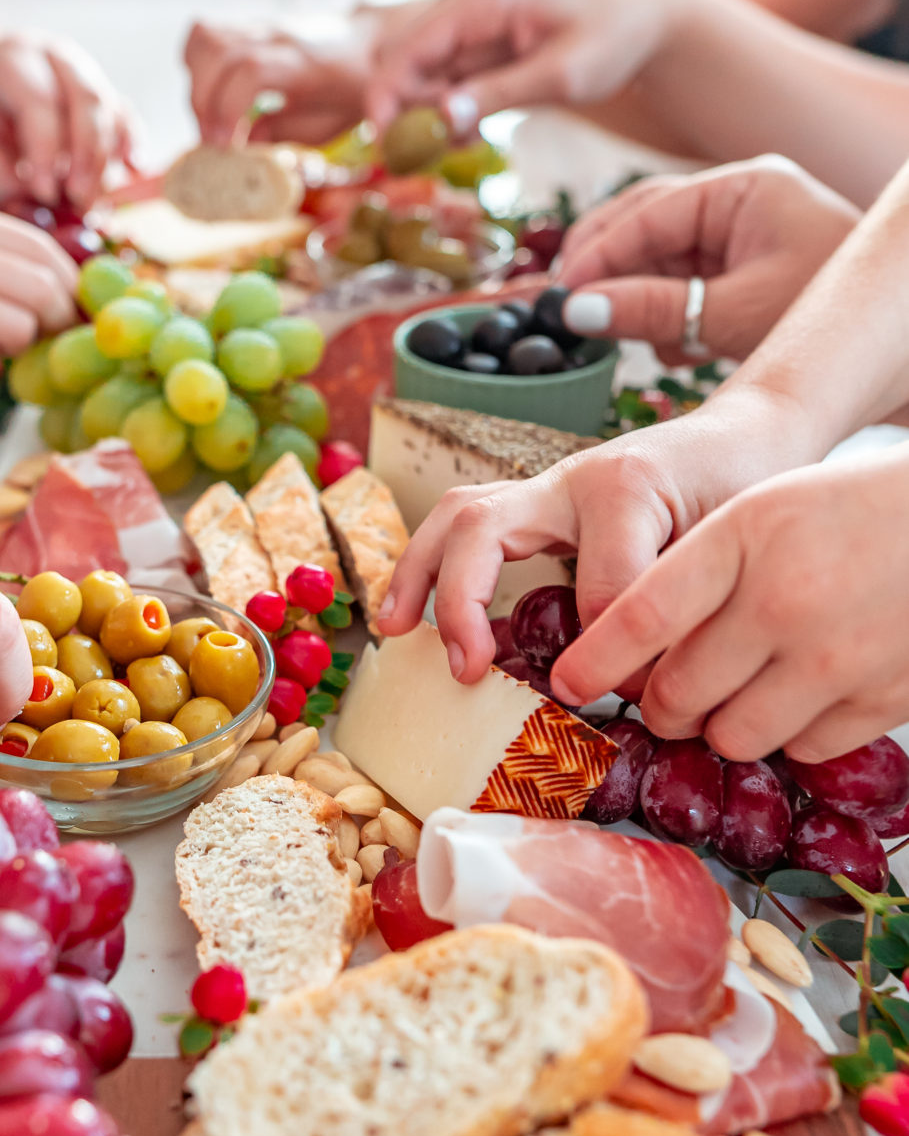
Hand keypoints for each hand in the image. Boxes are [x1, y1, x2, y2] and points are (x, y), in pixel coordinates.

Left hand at [0, 29, 139, 209]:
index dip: (46, 151)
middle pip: (85, 98)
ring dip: (105, 162)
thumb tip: (42, 202)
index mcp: (11, 58)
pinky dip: (131, 144)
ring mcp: (82, 72)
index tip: (44, 194)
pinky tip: (133, 171)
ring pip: (109, 110)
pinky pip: (123, 116)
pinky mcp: (99, 94)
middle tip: (77, 202)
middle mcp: (54, 56)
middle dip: (87, 156)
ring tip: (89, 205)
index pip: (39, 101)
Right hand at [184, 17, 371, 146]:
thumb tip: (241, 150)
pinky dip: (194, 65)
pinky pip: (205, 34)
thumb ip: (282, 135)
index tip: (226, 148)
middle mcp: (278, 36)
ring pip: (205, 37)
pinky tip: (206, 94)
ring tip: (206, 120)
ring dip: (195, 84)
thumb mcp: (326, 125)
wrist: (369, 45)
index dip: (229, 109)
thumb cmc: (351, 91)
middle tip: (212, 144)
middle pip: (219, 53)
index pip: (252, 70)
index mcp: (305, 63)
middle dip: (204, 105)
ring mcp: (260, 27)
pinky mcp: (247, 27)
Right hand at [363, 0, 686, 136]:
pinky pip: (445, 88)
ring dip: (429, 120)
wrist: (646, 22)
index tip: (383, 147)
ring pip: (422, 81)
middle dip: (406, 114)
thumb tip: (442, 120)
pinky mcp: (480, 51)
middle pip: (404, 65)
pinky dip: (451, 117)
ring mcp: (470, 29)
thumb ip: (499, 95)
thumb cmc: (611, 38)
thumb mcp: (560, 74)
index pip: (407, 49)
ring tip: (470, 141)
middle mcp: (465, 7)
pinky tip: (478, 133)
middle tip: (426, 158)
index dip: (385, 98)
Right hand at [377, 382, 820, 680]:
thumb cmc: (742, 493)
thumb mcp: (731, 551)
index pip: (601, 587)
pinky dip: (428, 568)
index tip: (631, 695)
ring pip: (456, 517)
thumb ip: (683, 609)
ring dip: (417, 576)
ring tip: (393, 633)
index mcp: (626, 488)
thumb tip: (635, 689)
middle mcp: (569, 479)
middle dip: (462, 602)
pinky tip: (408, 614)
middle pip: (482, 526)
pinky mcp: (532, 502)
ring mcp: (544, 487)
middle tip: (470, 670)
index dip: (612, 653)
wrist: (742, 440)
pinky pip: (463, 526)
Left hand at [550, 448, 908, 762]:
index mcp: (744, 537)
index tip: (568, 683)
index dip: (594, 662)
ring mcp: (835, 656)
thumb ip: (693, 571)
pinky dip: (790, 732)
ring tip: (741, 688)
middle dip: (659, 704)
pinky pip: (800, 749)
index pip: (641, 616)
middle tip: (663, 693)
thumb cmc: (846, 511)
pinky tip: (803, 691)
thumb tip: (624, 647)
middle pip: (676, 694)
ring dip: (722, 724)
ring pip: (731, 736)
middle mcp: (784, 600)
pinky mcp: (882, 698)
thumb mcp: (761, 510)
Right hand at [556, 157, 859, 360]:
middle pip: (647, 224)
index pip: (649, 212)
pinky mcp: (745, 273)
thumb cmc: (832, 320)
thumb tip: (577, 311)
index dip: (597, 254)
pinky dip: (668, 317)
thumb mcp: (733, 316)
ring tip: (619, 338)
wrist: (902, 353)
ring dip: (636, 298)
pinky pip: (685, 285)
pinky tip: (671, 350)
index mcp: (747, 186)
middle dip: (607, 269)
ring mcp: (744, 236)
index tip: (560, 296)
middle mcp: (742, 201)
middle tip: (567, 312)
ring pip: (662, 259)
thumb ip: (652, 311)